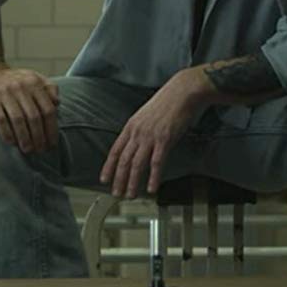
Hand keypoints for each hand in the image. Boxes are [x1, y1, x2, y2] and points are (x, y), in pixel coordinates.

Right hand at [0, 62, 59, 153]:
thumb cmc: (14, 79)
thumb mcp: (33, 78)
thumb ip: (48, 88)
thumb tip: (57, 104)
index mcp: (35, 83)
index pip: (48, 109)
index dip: (52, 129)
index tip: (52, 143)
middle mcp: (21, 87)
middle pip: (34, 117)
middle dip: (39, 137)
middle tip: (41, 150)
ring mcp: (5, 93)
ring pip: (18, 120)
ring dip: (24, 138)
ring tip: (28, 150)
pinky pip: (0, 119)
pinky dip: (7, 133)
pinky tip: (11, 143)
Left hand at [100, 68, 208, 198]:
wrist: (182, 91)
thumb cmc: (168, 102)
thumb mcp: (147, 115)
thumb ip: (140, 129)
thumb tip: (138, 143)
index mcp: (131, 126)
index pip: (115, 150)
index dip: (108, 167)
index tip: (104, 179)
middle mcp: (137, 132)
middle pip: (123, 160)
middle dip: (118, 179)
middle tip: (116, 193)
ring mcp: (150, 136)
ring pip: (137, 164)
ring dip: (132, 182)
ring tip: (130, 194)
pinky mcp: (164, 139)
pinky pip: (156, 162)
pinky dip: (153, 177)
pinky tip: (151, 188)